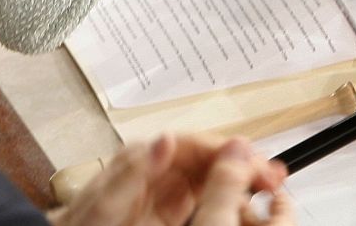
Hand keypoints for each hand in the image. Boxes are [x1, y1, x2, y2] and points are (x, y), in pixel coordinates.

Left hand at [52, 135, 289, 225]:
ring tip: (272, 182)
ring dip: (243, 174)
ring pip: (214, 172)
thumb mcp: (108, 202)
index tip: (250, 155)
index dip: (225, 148)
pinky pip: (208, 193)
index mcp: (144, 156)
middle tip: (272, 173)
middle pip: (210, 155)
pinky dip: (231, 193)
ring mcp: (168, 184)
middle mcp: (160, 164)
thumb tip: (166, 138)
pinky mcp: (173, 204)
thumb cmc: (83, 225)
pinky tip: (249, 199)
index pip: (194, 144)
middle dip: (243, 161)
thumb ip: (137, 170)